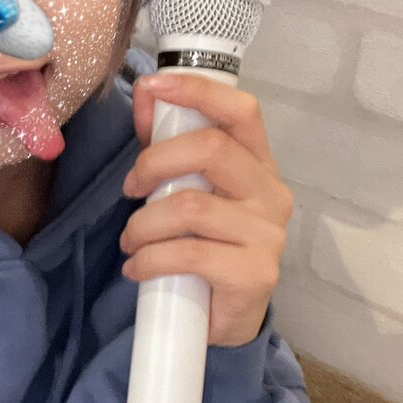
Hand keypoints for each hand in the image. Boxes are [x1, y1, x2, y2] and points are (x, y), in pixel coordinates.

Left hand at [118, 71, 293, 347]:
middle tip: (131, 189)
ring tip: (131, 242)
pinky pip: (188, 254)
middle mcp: (271, 193)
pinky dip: (148, 260)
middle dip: (154, 163)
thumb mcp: (186, 186)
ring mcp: (268, 235)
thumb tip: (146, 92)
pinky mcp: (254, 274)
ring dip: (142, 225)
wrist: (225, 317)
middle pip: (211, 150)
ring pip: (189, 207)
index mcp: (258, 163)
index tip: (153, 85)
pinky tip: (137, 268)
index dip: (198, 91)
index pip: (241, 110)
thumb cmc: (205, 242)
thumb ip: (166, 141)